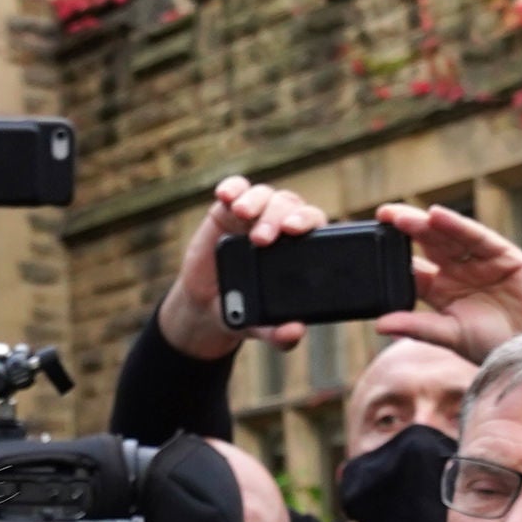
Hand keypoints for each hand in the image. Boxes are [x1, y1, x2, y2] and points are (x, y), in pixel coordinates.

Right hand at [160, 175, 334, 357]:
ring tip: (243, 215)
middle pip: (289, 207)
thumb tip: (296, 331)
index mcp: (300, 250)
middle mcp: (281, 227)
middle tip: (261, 238)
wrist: (207, 307)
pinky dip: (233, 187)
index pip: (314, 226)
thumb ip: (279, 334)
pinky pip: (236, 189)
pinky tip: (225, 195)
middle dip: (277, 216)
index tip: (294, 231)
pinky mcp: (229, 211)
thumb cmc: (245, 313)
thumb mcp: (260, 328)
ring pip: (265, 194)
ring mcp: (256, 216)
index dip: (308, 222)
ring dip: (256, 201)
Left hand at [374, 202, 521, 361]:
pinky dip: (458, 225)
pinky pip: (476, 237)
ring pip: (449, 237)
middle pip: (428, 246)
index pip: (412, 270)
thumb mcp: (450, 336)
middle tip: (382, 215)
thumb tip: (378, 325)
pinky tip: (437, 216)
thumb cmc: (495, 348)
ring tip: (402, 216)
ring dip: (426, 225)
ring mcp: (481, 262)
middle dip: (406, 230)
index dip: (392, 258)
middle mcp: (459, 273)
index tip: (368, 246)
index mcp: (442, 294)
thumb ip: (417, 327)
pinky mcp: (503, 255)